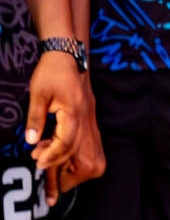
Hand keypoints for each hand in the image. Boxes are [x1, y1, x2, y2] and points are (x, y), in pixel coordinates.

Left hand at [26, 51, 83, 180]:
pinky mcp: (87, 117)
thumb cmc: (52, 72)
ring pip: (82, 147)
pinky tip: (52, 146)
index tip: (37, 161)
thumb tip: (31, 142)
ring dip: (65, 157)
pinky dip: (68, 148)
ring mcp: (88, 117)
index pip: (65, 142)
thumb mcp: (38, 94)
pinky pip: (82, 140)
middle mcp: (85, 117)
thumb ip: (36, 119)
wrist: (68, 56)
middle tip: (39, 164)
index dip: (51, 154)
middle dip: (58, 161)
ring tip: (43, 157)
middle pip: (77, 149)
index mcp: (74, 112)